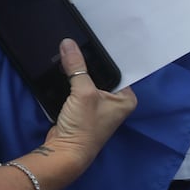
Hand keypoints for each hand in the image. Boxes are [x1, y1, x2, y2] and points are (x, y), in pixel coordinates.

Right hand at [43, 38, 136, 174]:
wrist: (65, 152)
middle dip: (88, 62)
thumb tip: (67, 43)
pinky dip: (71, 82)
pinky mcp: (83, 110)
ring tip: (68, 50)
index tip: (93, 37)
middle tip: (77, 41)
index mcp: (126, 98)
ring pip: (87, 81)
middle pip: (100, 74)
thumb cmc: (84, 126)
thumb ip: (76, 67)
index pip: (116, 69)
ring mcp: (98, 106)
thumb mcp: (83, 92)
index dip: (103, 55)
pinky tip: (63, 68)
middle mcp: (115, 102)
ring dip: (78, 72)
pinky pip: (78, 89)